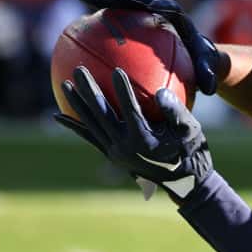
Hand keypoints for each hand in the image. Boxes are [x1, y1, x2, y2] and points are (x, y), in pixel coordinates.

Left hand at [54, 66, 213, 200]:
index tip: (117, 69)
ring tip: (64, 84)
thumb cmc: (192, 152)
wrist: (184, 183)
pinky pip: (90, 137)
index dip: (123, 90)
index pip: (130, 111)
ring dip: (76, 104)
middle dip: (88, 91)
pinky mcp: (111, 155)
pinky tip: (58, 116)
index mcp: (143, 141)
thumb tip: (160, 92)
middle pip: (102, 115)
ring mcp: (114, 153)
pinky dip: (75, 126)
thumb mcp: (191, 131)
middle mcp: (124, 147)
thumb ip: (176, 112)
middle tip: (79, 69)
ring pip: (91, 125)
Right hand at [79, 0, 220, 94]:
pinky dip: (98, 7)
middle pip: (142, 0)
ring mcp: (145, 13)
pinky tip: (79, 7)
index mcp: (179, 21)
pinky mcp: (134, 17)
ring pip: (124, 1)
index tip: (154, 6)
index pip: (171, 10)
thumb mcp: (207, 69)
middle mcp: (161, 11)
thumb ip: (208, 75)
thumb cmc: (201, 63)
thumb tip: (210, 88)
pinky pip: (114, 12)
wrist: (196, 54)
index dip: (163, 7)